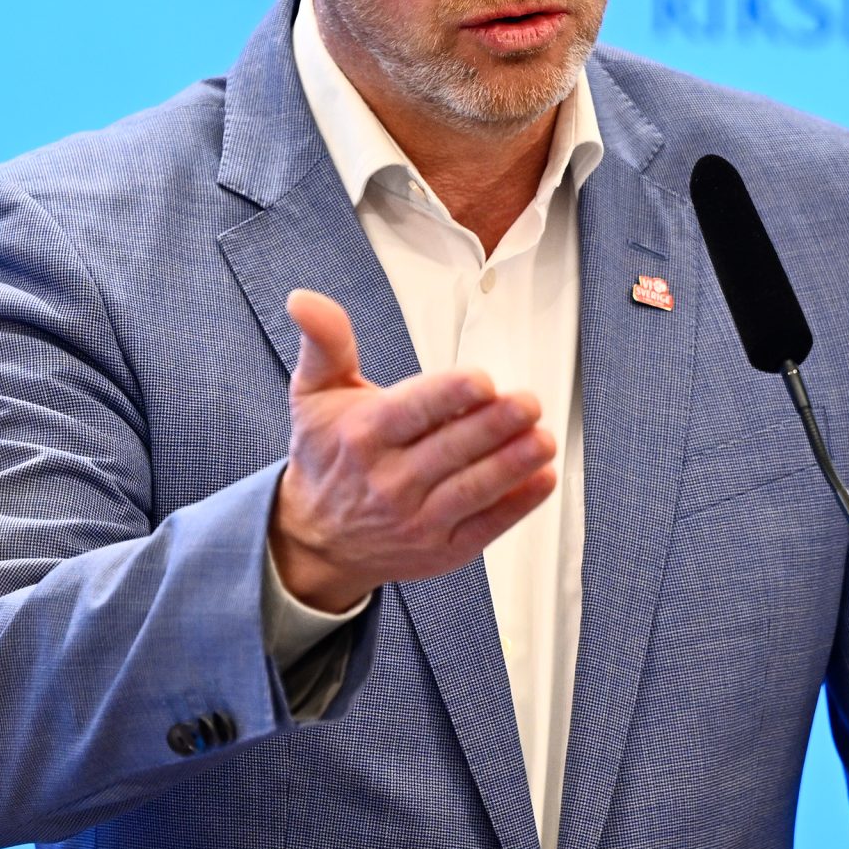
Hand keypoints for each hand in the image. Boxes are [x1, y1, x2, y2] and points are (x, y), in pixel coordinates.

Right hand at [268, 289, 557, 611]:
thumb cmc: (327, 456)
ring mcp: (417, 520)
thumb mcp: (314, 393)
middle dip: (494, 425)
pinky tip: (542, 479)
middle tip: (528, 403)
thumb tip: (305, 299)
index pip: (412, 411)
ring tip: (543, 439)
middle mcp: (389, 481)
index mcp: (363, 435)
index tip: (482, 380)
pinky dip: (517, 505)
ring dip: (513, 464)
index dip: (450, 394)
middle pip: (450, 449)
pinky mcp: (443, 549)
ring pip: (472, 489)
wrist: (316, 538)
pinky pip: (486, 527)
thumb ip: (325, 342)